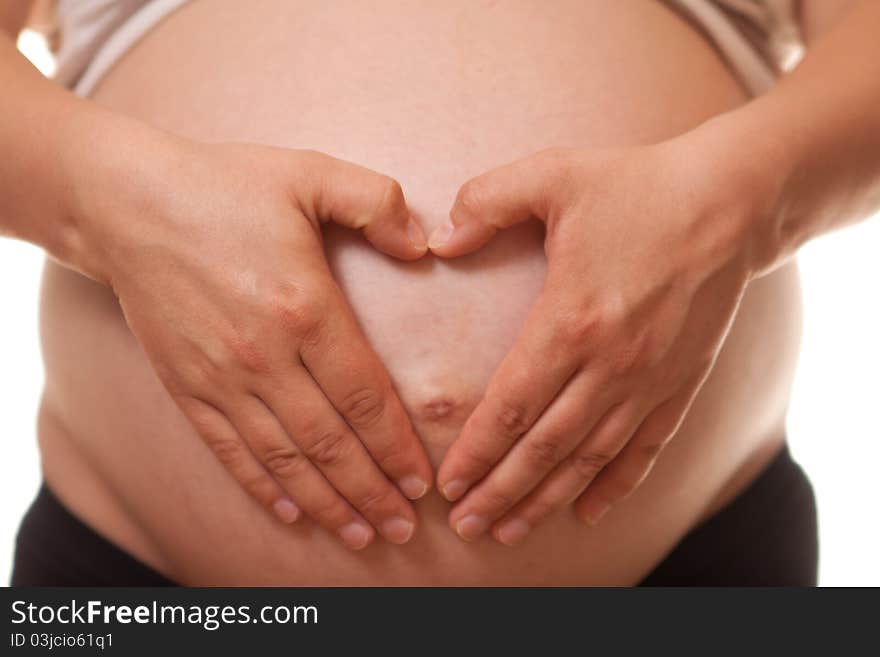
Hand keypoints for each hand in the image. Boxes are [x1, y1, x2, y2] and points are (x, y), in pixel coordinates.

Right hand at [81, 139, 433, 548]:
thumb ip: (377, 202)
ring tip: (362, 535)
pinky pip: (231, 451)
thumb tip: (425, 245)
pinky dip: (263, 487)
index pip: (365, 398)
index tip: (422, 481)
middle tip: (405, 529)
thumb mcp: (311, 173)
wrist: (129, 204)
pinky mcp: (187, 388)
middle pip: (331, 443)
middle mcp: (265, 356)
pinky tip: (291, 513)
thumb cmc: (227, 187)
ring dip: (328, 503)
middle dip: (372, 492)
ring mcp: (222, 378)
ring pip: (285, 459)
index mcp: (305, 309)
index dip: (397, 447)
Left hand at [429, 141, 768, 544]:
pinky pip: (644, 449)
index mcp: (570, 320)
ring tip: (509, 530)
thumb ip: (487, 202)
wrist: (729, 201)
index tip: (448, 482)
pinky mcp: (679, 384)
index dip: (476, 450)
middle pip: (543, 447)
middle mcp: (610, 364)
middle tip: (465, 526)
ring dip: (545, 499)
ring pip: (588, 459)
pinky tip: (588, 512)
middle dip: (499, 491)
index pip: (510, 405)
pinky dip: (615, 486)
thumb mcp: (553, 174)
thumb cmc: (637, 185)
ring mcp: (648, 381)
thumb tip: (440, 241)